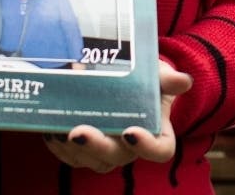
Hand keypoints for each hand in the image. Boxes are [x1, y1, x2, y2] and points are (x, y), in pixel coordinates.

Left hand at [43, 60, 191, 173]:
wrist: (129, 81)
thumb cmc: (149, 80)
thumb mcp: (159, 74)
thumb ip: (168, 78)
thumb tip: (184, 80)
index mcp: (157, 134)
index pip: (159, 151)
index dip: (146, 146)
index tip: (130, 131)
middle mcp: (131, 149)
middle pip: (116, 157)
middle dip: (97, 146)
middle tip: (79, 132)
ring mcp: (108, 152)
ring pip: (91, 160)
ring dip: (74, 149)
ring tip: (59, 130)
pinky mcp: (86, 150)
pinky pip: (73, 157)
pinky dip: (60, 148)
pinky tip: (50, 131)